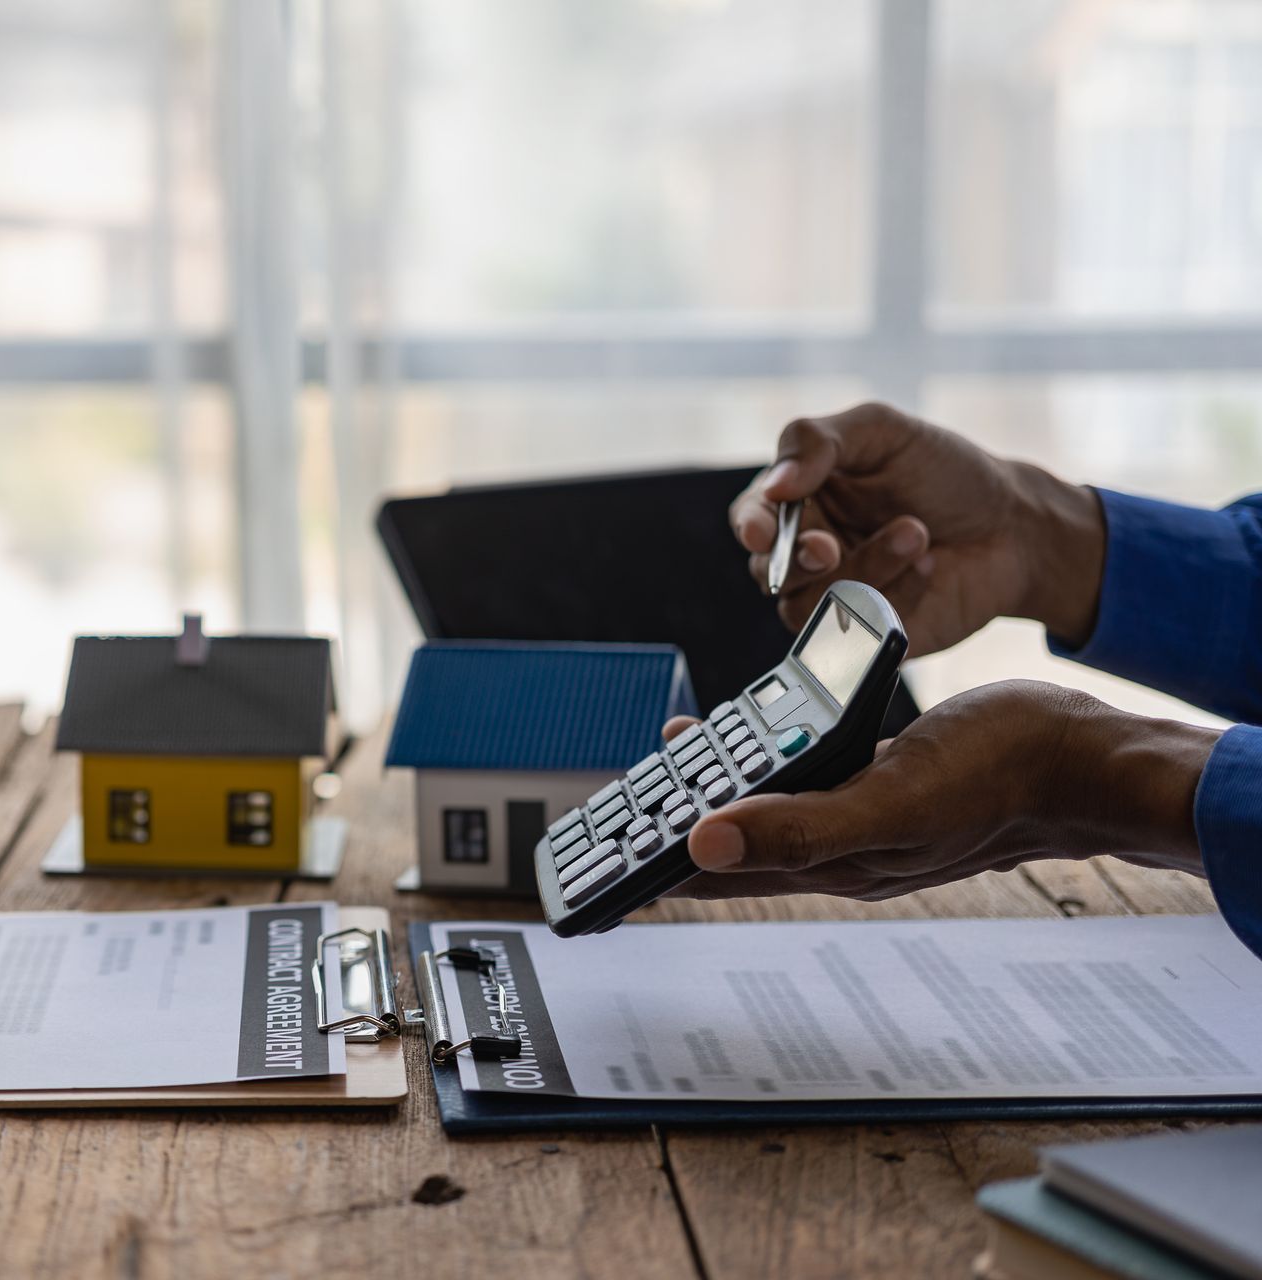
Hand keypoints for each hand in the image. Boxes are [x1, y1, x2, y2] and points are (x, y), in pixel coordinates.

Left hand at [657, 681, 1216, 900]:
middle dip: (674, 819)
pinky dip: (772, 752)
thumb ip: (797, 825)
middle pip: (732, 838)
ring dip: (720, 781)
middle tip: (624, 794)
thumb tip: (703, 838)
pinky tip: (761, 728)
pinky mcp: (881, 774)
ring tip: (676, 752)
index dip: (654, 865)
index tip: (600, 859)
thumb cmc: (997, 780)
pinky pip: (808, 770)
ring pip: (768, 803)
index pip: (716, 870)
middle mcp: (838, 843)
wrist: (1080, 758)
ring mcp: (861, 811)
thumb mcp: (885, 798)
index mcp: (828, 859)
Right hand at [729, 401, 1106, 656]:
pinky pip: (855, 631)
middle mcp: (811, 553)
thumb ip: (818, 440)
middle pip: (768, 571)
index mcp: (803, 501)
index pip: (751, 519)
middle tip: (831, 546)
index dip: (750, 528)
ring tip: (917, 535)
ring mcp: (837, 597)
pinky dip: (894, 595)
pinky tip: (928, 569)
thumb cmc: (946, 474)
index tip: (761, 533)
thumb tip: (774, 485)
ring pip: (810, 603)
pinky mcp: (868, 634)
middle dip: (797, 560)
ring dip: (862, 568)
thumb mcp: (882, 432)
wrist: (1015, 527)